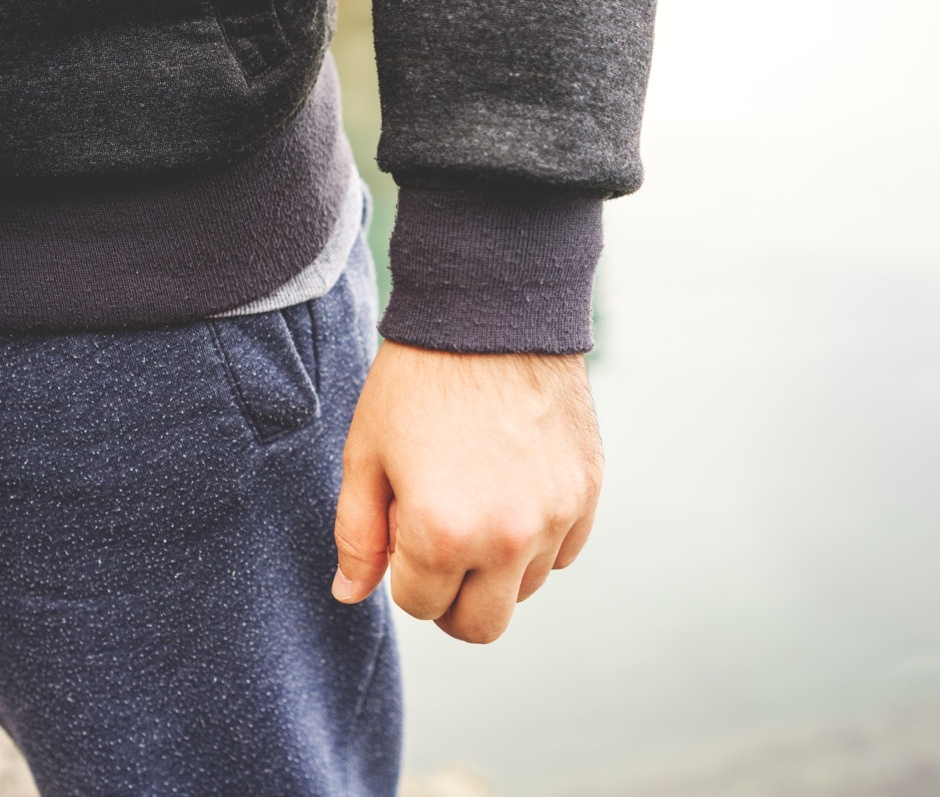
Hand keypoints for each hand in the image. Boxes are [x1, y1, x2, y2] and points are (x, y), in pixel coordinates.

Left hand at [332, 339, 602, 642]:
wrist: (493, 313)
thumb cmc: (417, 380)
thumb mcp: (366, 454)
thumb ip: (357, 535)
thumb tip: (350, 593)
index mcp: (444, 534)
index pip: (419, 605)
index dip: (401, 573)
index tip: (401, 529)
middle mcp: (509, 538)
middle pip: (482, 626)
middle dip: (451, 600)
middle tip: (437, 551)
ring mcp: (557, 516)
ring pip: (526, 589)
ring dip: (497, 568)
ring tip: (475, 501)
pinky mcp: (588, 492)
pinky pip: (564, 551)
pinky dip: (538, 540)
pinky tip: (513, 489)